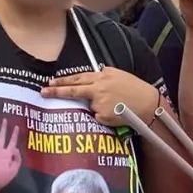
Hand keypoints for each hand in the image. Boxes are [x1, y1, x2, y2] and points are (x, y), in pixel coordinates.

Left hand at [0, 120, 21, 192]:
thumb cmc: (1, 179)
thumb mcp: (14, 171)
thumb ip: (17, 160)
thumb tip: (17, 149)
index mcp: (7, 154)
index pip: (12, 142)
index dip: (15, 134)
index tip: (16, 127)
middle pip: (2, 137)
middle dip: (3, 128)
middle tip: (5, 120)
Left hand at [41, 67, 159, 126]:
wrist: (149, 104)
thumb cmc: (136, 90)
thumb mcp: (118, 76)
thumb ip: (102, 77)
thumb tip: (89, 81)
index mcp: (103, 76)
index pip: (78, 78)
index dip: (63, 81)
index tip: (50, 82)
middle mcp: (99, 88)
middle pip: (73, 89)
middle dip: (57, 91)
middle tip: (43, 92)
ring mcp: (99, 102)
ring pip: (89, 106)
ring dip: (98, 107)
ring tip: (117, 106)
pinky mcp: (103, 115)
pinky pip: (98, 117)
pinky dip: (105, 116)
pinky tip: (118, 113)